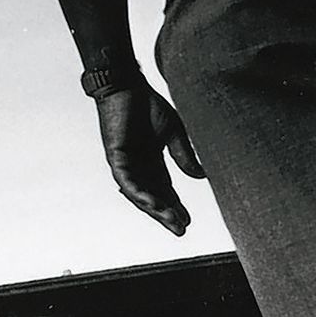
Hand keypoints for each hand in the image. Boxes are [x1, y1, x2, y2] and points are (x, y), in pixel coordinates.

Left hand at [94, 85, 204, 234]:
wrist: (127, 86)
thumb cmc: (147, 105)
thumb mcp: (174, 133)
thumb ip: (184, 155)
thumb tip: (200, 177)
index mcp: (152, 161)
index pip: (164, 189)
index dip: (175, 205)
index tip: (188, 221)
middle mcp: (137, 165)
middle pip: (152, 196)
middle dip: (166, 213)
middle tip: (180, 230)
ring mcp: (124, 162)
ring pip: (139, 193)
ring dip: (154, 208)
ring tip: (170, 222)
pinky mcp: (115, 156)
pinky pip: (126, 180)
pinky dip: (138, 193)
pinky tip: (152, 205)